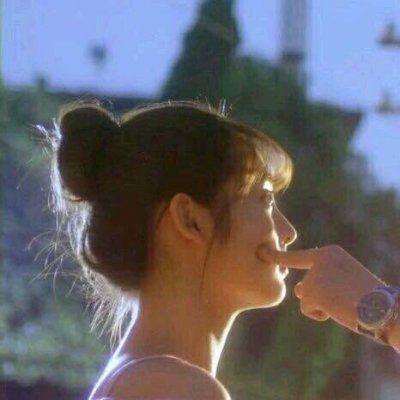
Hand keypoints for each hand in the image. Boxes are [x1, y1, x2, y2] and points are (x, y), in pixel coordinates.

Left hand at [257, 245, 385, 332]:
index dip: (278, 257)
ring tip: (342, 304)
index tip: (260, 252)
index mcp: (329, 252)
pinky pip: (306, 308)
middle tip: (338, 299)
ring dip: (318, 305)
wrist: (385, 307)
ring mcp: (314, 275)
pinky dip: (318, 314)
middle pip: (303, 283)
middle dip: (314, 295)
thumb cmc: (367, 295)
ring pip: (304, 296)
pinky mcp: (312, 291)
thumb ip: (320, 276)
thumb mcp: (344, 276)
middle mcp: (319, 259)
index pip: (299, 256)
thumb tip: (298, 289)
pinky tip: (337, 311)